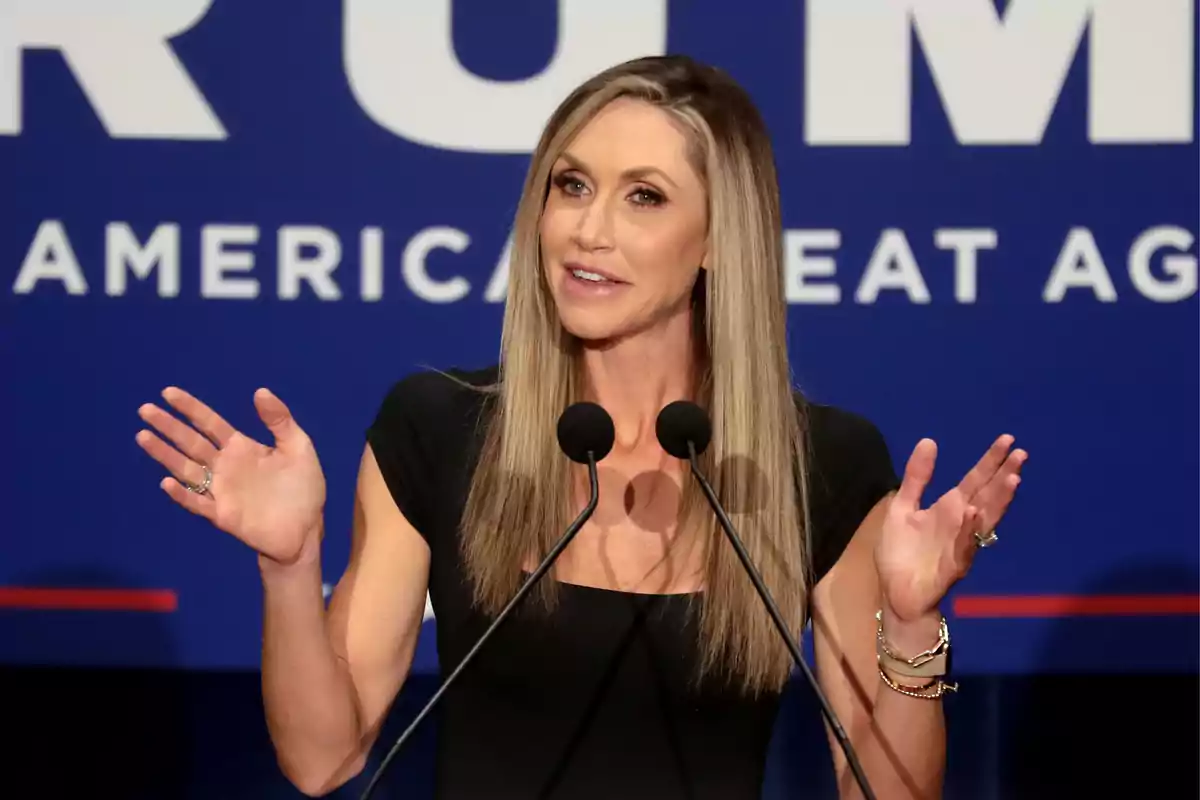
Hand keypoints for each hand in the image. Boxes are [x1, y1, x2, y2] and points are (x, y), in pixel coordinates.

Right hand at [135, 387, 325, 566]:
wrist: (306, 529)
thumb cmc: (303, 488)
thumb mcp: (299, 447)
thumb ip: (280, 421)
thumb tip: (260, 391)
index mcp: (242, 448)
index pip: (210, 423)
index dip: (190, 408)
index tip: (168, 392)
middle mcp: (225, 466)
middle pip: (191, 442)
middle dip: (168, 426)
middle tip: (145, 409)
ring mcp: (221, 491)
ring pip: (186, 469)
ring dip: (165, 454)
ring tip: (144, 436)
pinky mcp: (223, 515)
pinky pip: (198, 503)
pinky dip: (182, 494)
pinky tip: (167, 482)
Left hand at [875, 434, 1026, 623]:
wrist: (896, 592)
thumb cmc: (901, 552)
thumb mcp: (903, 507)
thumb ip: (917, 478)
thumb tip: (929, 440)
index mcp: (950, 508)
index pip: (975, 480)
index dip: (990, 461)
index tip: (1008, 439)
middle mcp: (962, 523)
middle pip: (988, 495)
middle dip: (1004, 476)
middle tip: (1021, 454)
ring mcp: (961, 544)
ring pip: (985, 519)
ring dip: (998, 501)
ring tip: (1012, 479)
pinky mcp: (953, 565)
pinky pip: (965, 546)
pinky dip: (970, 530)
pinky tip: (975, 512)